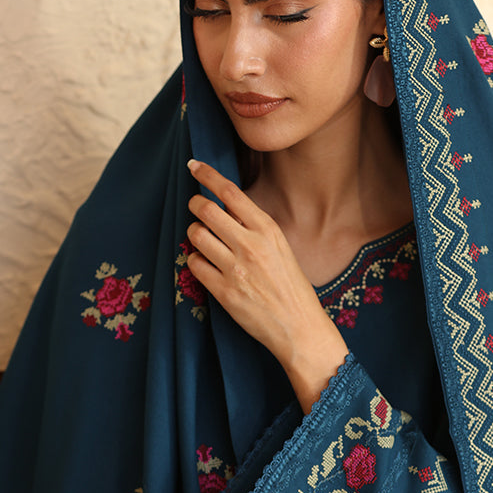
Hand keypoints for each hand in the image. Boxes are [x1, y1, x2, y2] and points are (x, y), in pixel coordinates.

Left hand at [185, 159, 347, 412]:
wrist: (299, 326)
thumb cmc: (292, 286)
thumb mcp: (280, 248)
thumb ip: (254, 229)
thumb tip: (224, 211)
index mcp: (267, 230)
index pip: (230, 192)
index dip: (207, 175)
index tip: (194, 165)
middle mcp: (250, 245)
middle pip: (206, 210)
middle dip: (195, 204)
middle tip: (194, 207)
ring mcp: (235, 268)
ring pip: (196, 235)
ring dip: (193, 233)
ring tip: (202, 239)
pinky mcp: (223, 291)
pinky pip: (194, 264)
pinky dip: (194, 261)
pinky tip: (205, 264)